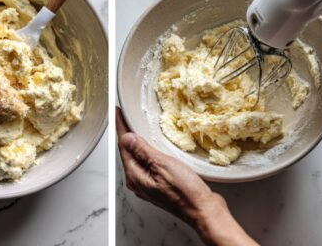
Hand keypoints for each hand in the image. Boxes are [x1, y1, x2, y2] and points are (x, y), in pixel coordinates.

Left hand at [116, 109, 257, 245]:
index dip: (120, 126)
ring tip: (136, 126)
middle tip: (125, 115)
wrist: (204, 211)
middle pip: (128, 152)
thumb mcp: (162, 165)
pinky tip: (153, 145)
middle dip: (126, 133)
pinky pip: (149, 163)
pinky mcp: (160, 185)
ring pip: (139, 158)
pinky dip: (149, 151)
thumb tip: (127, 137)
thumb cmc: (185, 192)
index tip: (117, 111)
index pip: (123, 146)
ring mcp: (149, 185)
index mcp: (135, 177)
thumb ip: (143, 151)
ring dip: (138, 142)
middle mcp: (139, 182)